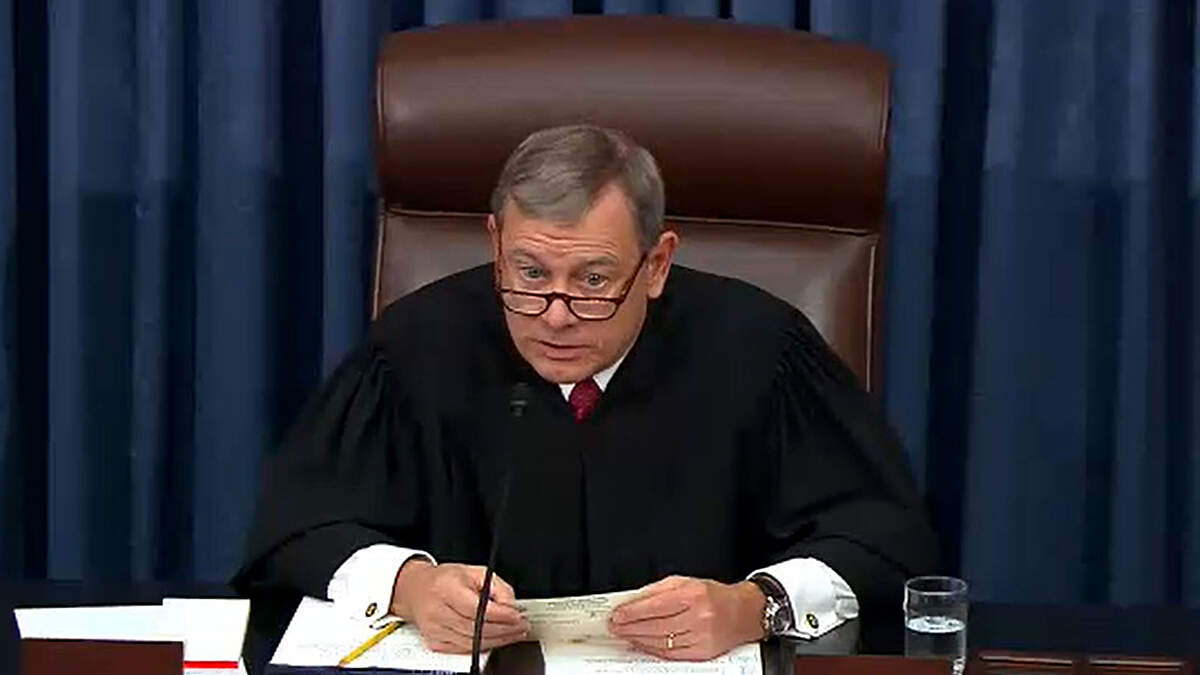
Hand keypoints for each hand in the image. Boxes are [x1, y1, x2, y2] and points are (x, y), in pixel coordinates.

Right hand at [389, 559, 529, 652]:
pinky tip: (497, 640)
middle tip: (521, 627)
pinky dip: (484, 646)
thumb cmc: (445, 580)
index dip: (500, 615)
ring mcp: (434, 629)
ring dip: (498, 640)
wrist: (415, 591)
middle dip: (504, 629)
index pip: (476, 608)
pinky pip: (464, 649)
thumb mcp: (474, 572)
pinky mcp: (435, 643)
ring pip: (472, 642)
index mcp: (446, 588)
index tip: (518, 616)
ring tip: (514, 634)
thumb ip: (497, 587)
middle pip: (476, 628)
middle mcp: (437, 611)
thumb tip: (511, 606)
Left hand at [608, 576, 765, 660]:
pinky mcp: (702, 652)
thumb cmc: (714, 595)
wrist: (744, 612)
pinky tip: (642, 644)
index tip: (617, 614)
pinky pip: (672, 654)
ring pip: (662, 642)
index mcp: (693, 594)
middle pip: (656, 626)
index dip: (633, 612)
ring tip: (625, 635)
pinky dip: (653, 649)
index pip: (655, 606)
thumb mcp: (686, 582)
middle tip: (615, 626)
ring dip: (638, 639)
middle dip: (631, 627)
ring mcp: (701, 637)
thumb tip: (633, 601)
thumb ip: (658, 590)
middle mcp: (699, 616)